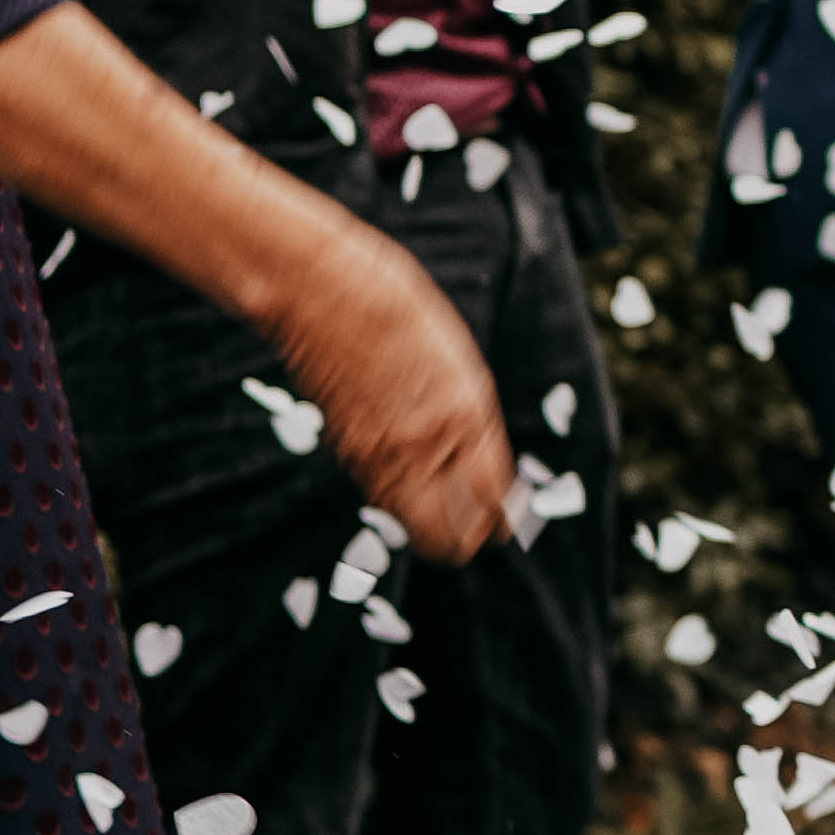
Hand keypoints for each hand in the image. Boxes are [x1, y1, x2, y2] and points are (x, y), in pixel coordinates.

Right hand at [274, 221, 514, 559]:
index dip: (504, 517)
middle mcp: (423, 446)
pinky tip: (411, 464)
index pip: (492, 504)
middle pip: (448, 540)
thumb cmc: (402, 317)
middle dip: (466, 538)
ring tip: (446, 492)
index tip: (508, 516)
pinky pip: (384, 495)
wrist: (327, 294)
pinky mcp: (348, 451)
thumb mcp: (462, 369)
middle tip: (477, 519)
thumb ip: (477, 431)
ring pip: (413, 525)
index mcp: (464, 418)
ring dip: (433, 521)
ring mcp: (379, 453)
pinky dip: (403, 494)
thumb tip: (492, 488)